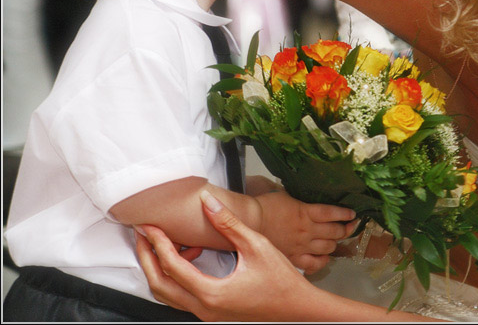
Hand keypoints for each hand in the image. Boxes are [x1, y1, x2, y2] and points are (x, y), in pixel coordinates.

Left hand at [135, 191, 318, 320]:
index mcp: (212, 293)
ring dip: (159, 270)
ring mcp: (207, 315)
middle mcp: (204, 309)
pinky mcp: (212, 314)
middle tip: (142, 236)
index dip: (158, 243)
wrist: (297, 309)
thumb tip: (208, 203)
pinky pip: (183, 297)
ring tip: (160, 244)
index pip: (172, 266)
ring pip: (168, 295)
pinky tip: (190, 257)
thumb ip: (229, 224)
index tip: (150, 226)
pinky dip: (177, 278)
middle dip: (147, 258)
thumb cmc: (282, 282)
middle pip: (159, 286)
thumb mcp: (256, 246)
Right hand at [254, 190, 358, 273]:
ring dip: (336, 243)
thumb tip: (312, 196)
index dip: (345, 214)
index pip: (332, 213)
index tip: (352, 214)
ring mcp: (301, 245)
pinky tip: (325, 258)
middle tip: (350, 226)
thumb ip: (303, 200)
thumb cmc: (266, 206)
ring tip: (338, 239)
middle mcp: (307, 230)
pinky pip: (313, 264)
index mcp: (306, 212)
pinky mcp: (294, 257)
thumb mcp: (288, 195)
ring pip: (327, 247)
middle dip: (346, 229)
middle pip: (334, 231)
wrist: (249, 222)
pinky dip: (322, 261)